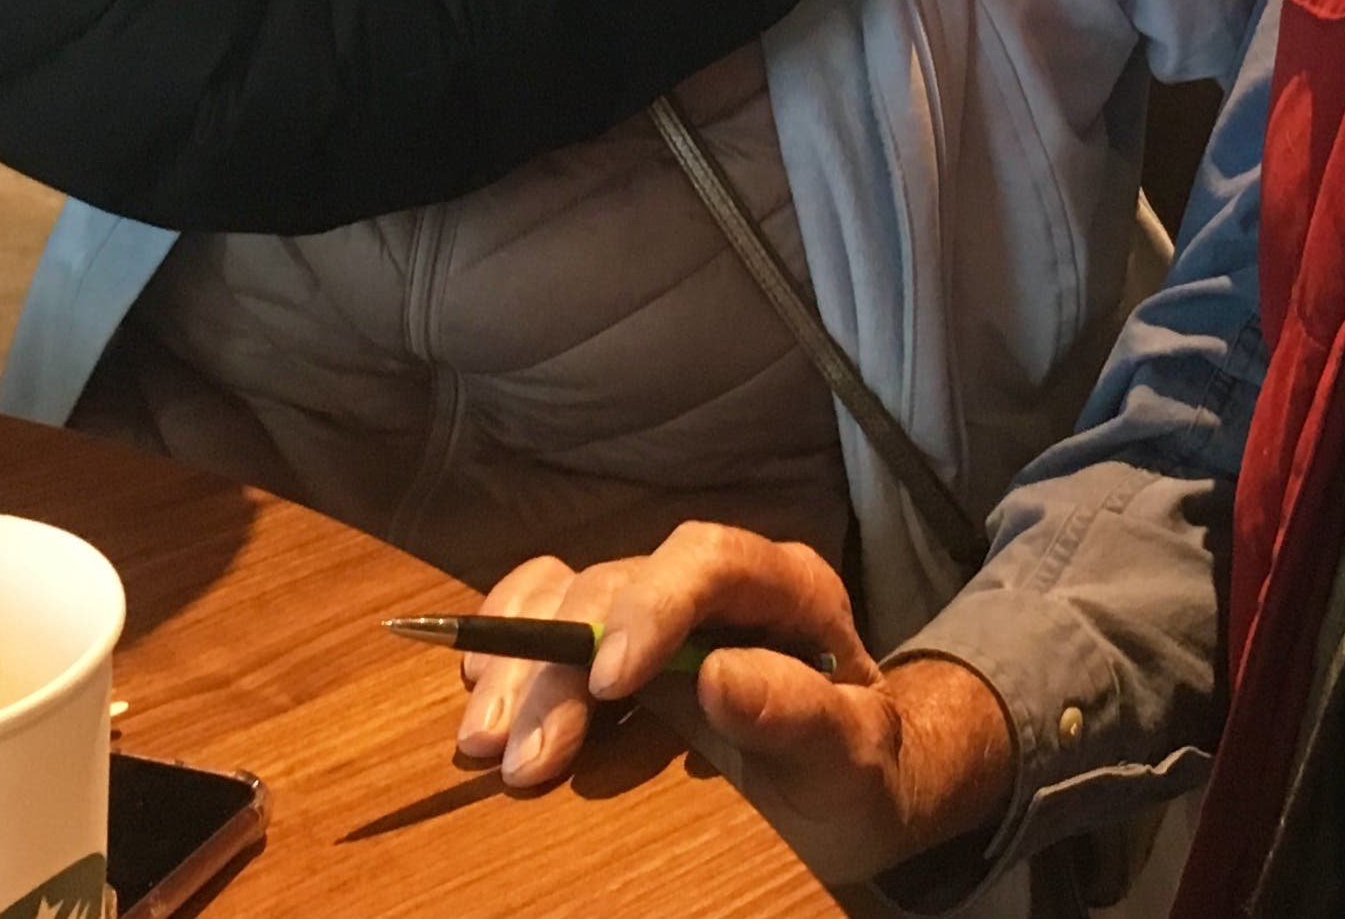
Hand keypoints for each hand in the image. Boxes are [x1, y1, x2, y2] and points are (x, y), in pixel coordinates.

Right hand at [452, 523, 1016, 883]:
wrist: (850, 784)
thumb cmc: (860, 766)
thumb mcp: (853, 754)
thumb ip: (801, 712)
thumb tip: (719, 676)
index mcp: (785, 588)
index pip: (710, 562)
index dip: (650, 607)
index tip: (605, 681)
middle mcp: (712, 582)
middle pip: (618, 586)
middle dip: (560, 667)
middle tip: (524, 759)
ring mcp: (659, 607)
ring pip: (568, 596)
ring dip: (518, 662)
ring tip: (486, 742)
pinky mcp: (617, 641)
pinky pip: (547, 608)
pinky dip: (508, 643)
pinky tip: (484, 691)